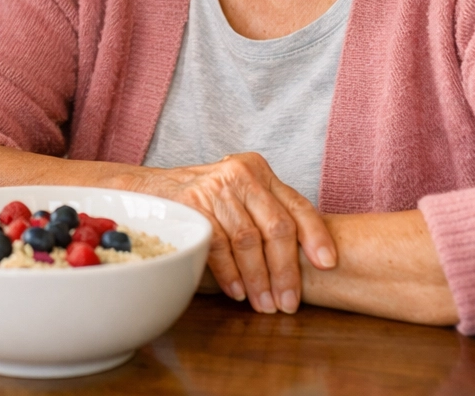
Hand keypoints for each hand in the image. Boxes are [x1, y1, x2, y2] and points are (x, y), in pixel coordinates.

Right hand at [122, 152, 335, 314]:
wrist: (147, 192)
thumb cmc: (202, 201)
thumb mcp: (239, 196)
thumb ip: (267, 214)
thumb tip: (307, 260)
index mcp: (257, 170)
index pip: (297, 204)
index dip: (316, 236)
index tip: (327, 264)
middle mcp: (239, 174)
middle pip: (276, 227)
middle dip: (286, 271)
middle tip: (288, 302)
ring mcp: (214, 188)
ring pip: (249, 240)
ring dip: (259, 279)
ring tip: (263, 304)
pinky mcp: (192, 205)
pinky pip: (220, 246)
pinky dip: (231, 275)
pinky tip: (237, 292)